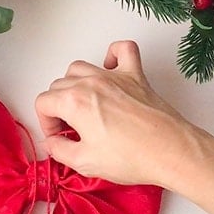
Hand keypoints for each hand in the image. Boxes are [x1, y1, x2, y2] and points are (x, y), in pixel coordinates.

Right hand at [35, 40, 213, 187]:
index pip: (43, 102)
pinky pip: (122, 50)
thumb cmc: (132, 157)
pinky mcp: (136, 76)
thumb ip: (59, 151)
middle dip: (58, 107)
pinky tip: (110, 69)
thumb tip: (52, 145)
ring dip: (75, 84)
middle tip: (70, 129)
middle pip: (59, 84)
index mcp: (74, 102)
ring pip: (81, 67)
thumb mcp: (85, 163)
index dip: (45, 122)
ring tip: (83, 105)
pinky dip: (113, 54)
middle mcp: (91, 83)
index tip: (57, 136)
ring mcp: (115, 76)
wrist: (170, 152)